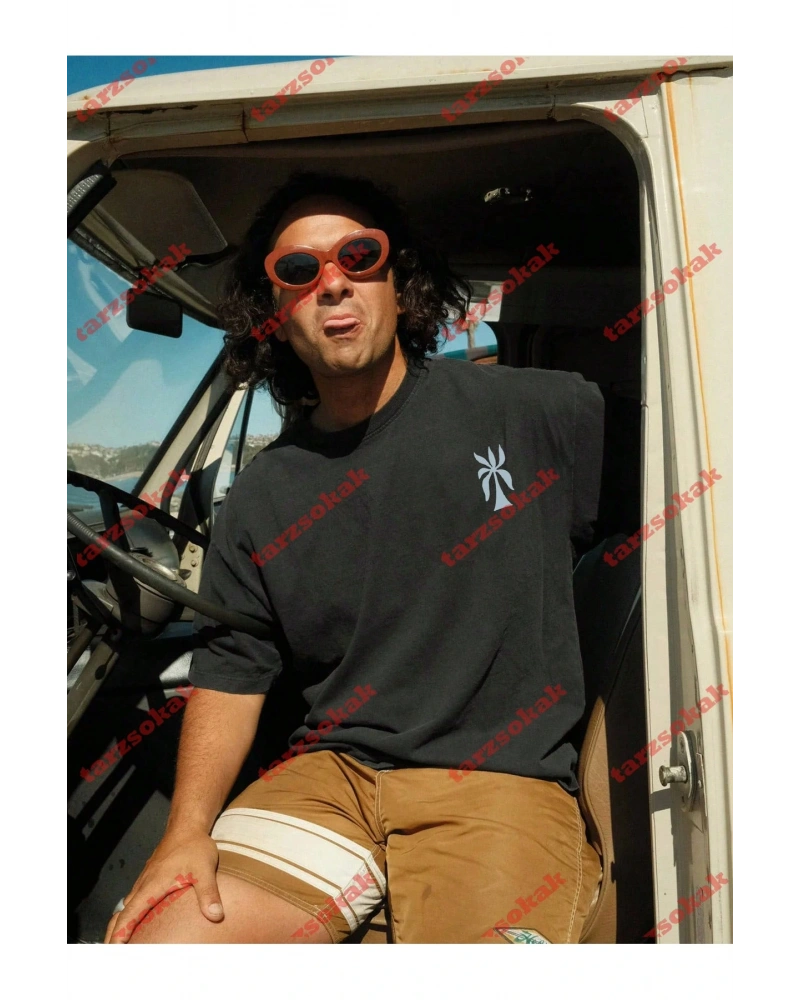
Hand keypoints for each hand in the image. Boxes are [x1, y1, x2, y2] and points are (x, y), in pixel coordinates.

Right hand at [104, 831, 221, 942]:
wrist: (187, 826)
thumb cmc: (194, 846)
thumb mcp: (204, 870)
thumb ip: (209, 894)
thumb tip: (215, 916)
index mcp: (152, 886)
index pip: (129, 915)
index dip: (120, 934)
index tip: (111, 950)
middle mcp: (143, 885)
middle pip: (121, 915)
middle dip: (113, 935)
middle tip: (110, 955)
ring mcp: (145, 881)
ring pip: (126, 907)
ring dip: (120, 926)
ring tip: (118, 947)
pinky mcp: (149, 878)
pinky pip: (133, 900)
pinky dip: (128, 915)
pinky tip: (135, 924)